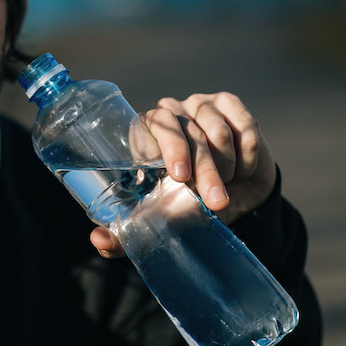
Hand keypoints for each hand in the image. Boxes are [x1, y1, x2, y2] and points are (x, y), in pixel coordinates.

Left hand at [90, 92, 276, 257]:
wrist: (236, 200)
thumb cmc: (185, 205)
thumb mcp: (156, 221)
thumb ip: (124, 234)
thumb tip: (98, 239)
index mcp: (143, 133)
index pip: (152, 126)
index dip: (170, 148)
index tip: (180, 177)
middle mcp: (169, 112)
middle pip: (189, 133)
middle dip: (205, 171)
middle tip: (214, 201)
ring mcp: (199, 105)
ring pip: (219, 133)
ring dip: (227, 166)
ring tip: (225, 185)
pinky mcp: (230, 105)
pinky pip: (245, 129)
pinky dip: (247, 158)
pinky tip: (242, 171)